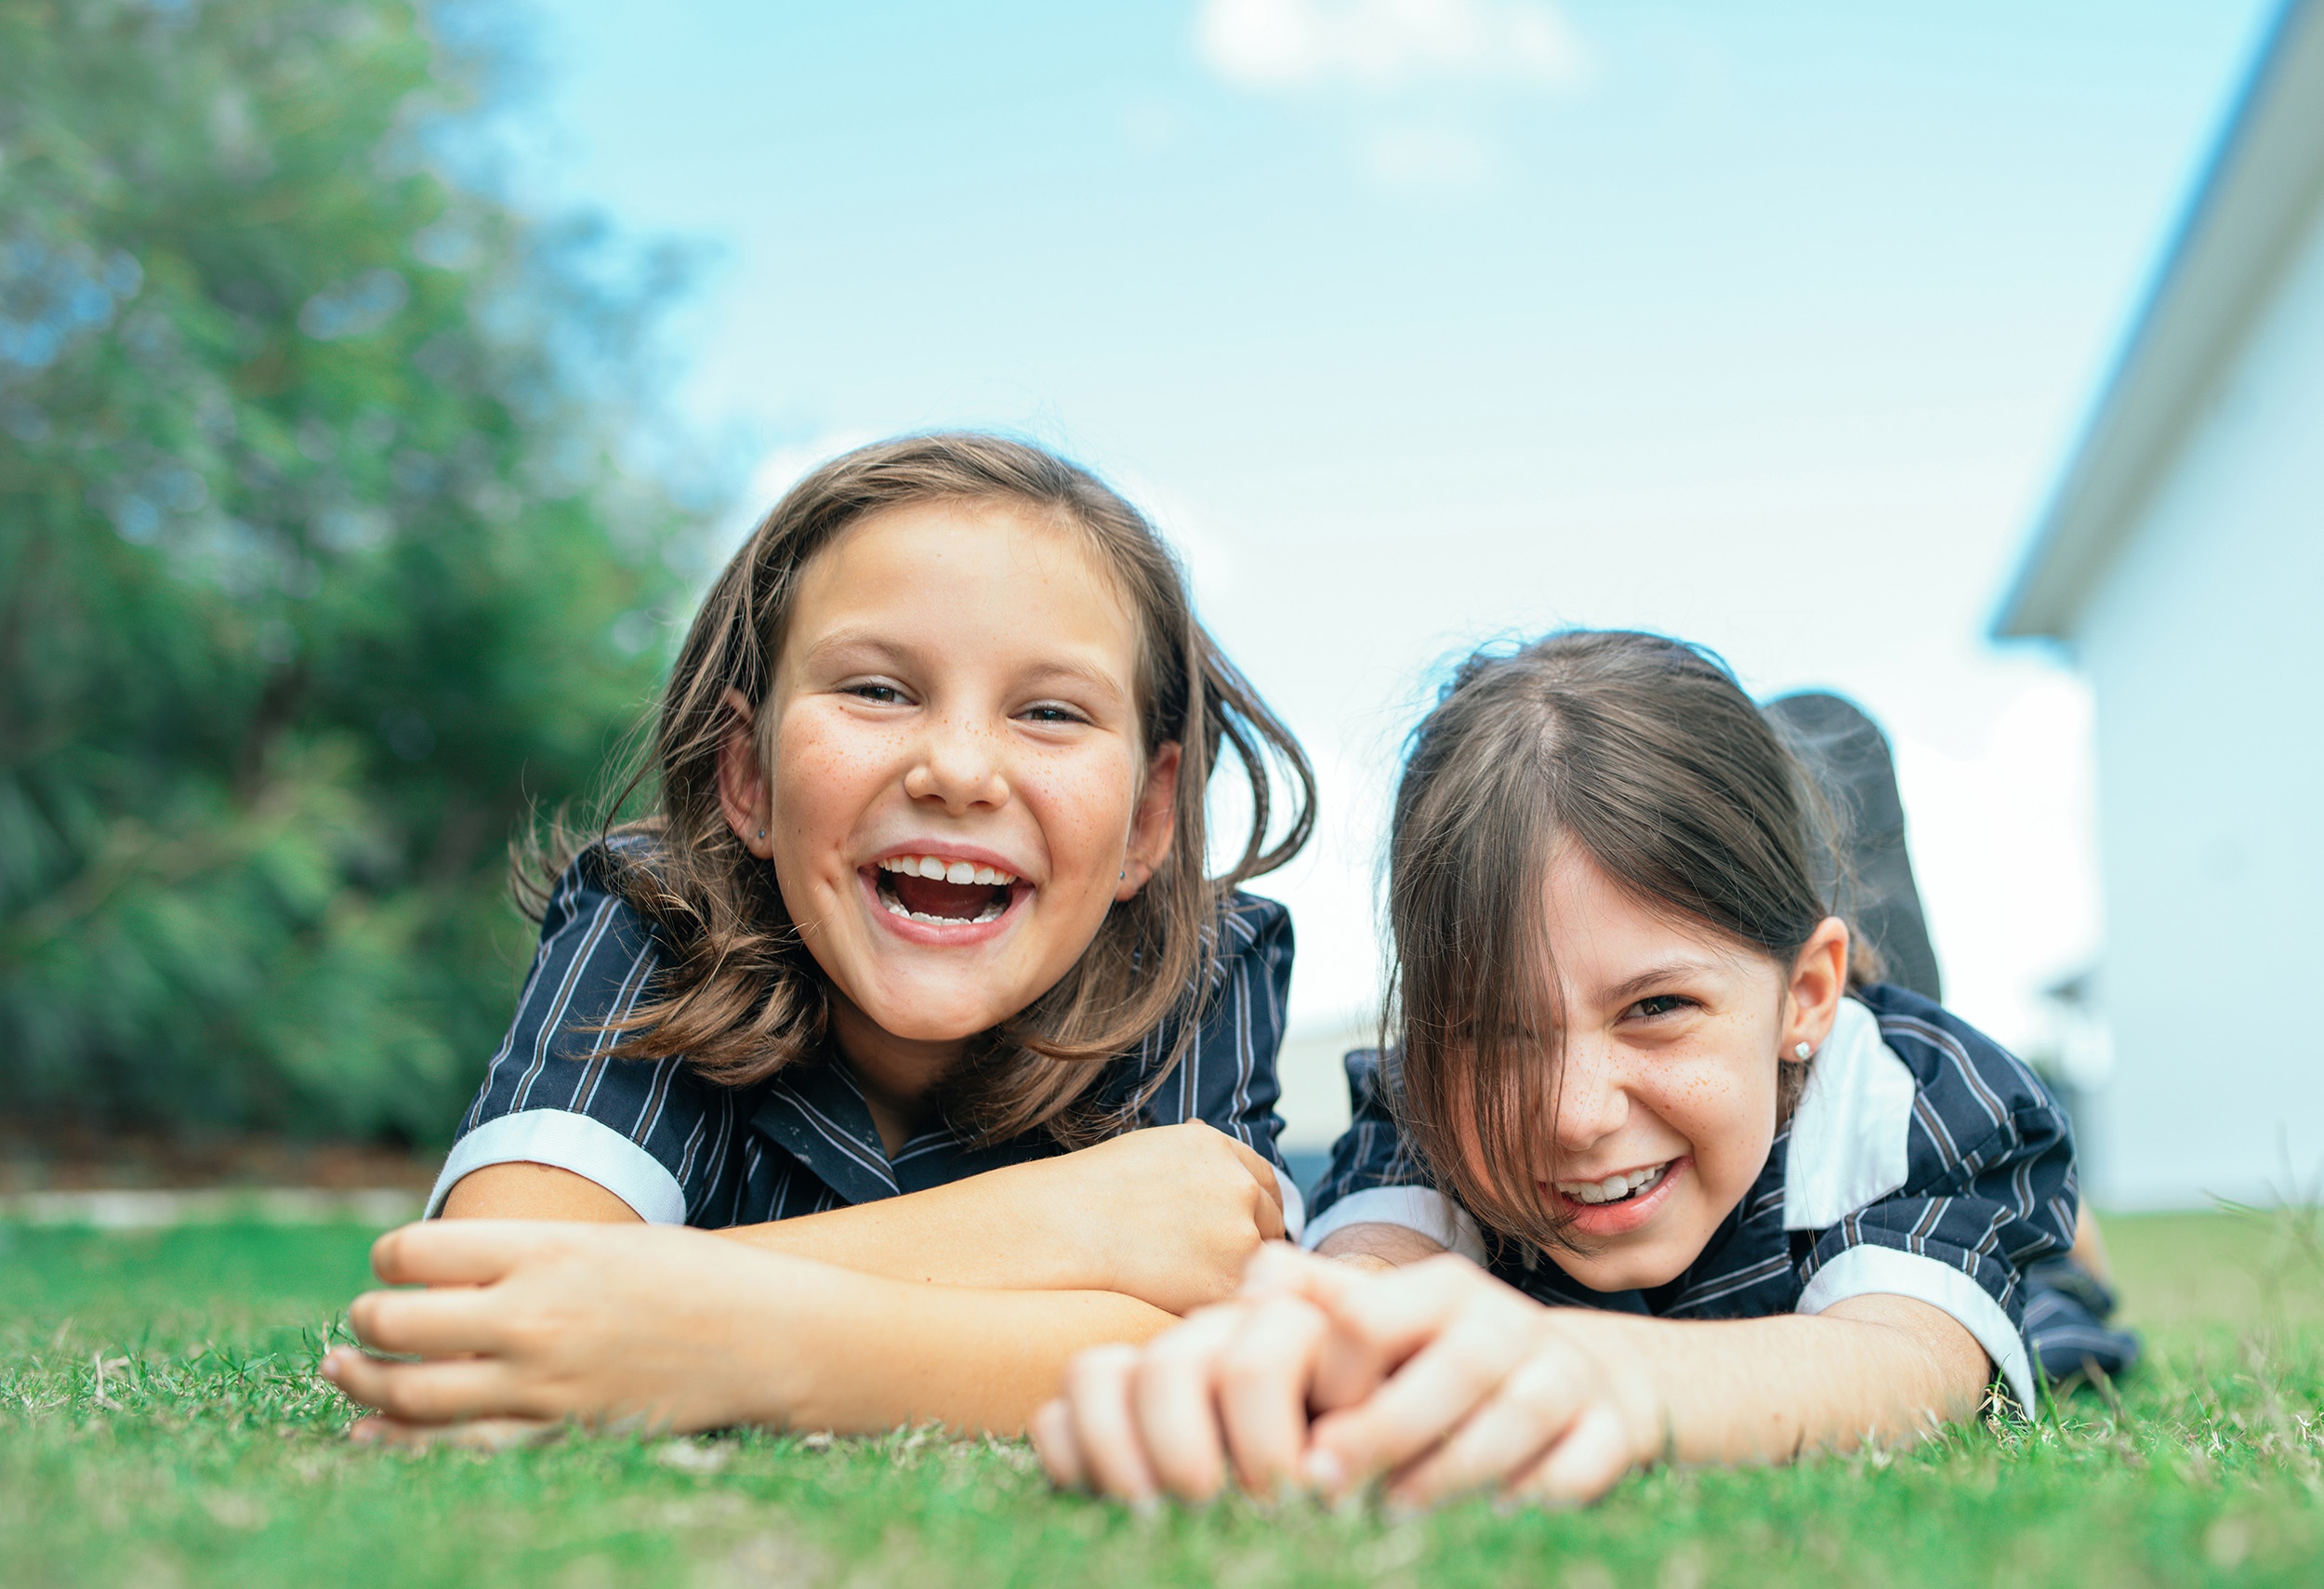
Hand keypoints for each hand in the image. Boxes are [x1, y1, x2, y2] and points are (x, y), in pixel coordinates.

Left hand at [322, 1220, 834, 1435]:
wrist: (767, 1337)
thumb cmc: (692, 1277)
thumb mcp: (606, 1240)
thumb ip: (526, 1255)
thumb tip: (444, 1272)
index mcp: (546, 1249)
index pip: (414, 1250)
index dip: (388, 1258)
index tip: (393, 1264)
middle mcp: (532, 1313)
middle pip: (395, 1320)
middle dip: (365, 1321)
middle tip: (363, 1321)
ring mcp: (541, 1380)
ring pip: (409, 1391)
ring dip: (361, 1382)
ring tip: (344, 1370)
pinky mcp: (557, 1430)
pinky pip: (455, 1446)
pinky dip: (398, 1443)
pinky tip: (368, 1435)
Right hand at [1023, 1122, 1285, 1314]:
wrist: (1061, 1233)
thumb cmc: (1092, 1195)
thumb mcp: (1154, 1151)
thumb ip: (1203, 1162)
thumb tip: (1227, 1172)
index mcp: (1219, 1149)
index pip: (1267, 1184)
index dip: (1256, 1210)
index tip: (1241, 1231)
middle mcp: (1238, 1186)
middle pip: (1271, 1225)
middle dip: (1250, 1244)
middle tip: (1210, 1266)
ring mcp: (1238, 1235)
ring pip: (1259, 1265)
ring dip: (1237, 1276)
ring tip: (1187, 1285)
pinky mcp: (1227, 1283)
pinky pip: (1243, 1297)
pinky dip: (1222, 1303)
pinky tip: (1184, 1301)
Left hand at [1034, 1245, 1660, 1507]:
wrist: (1581, 1380)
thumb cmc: (1445, 1361)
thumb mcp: (1387, 1321)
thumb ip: (1321, 1301)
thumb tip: (1254, 1277)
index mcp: (1440, 1290)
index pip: (1374, 1314)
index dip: (1333, 1377)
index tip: (1299, 1438)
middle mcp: (1508, 1321)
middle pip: (1455, 1364)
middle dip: (1387, 1429)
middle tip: (1325, 1486)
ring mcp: (1568, 1372)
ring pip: (1522, 1413)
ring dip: (1454, 1468)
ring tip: (1393, 1514)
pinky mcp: (1614, 1427)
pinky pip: (1584, 1461)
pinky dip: (1541, 1493)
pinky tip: (1491, 1519)